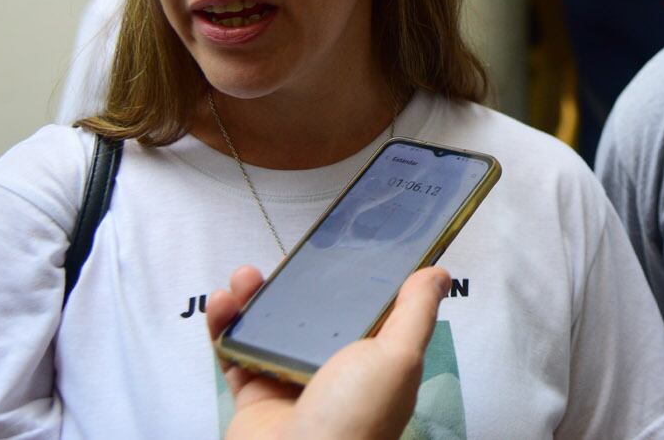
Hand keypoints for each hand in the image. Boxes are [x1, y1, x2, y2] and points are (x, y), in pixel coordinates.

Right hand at [207, 264, 450, 439]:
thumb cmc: (357, 418)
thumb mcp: (399, 357)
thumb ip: (415, 312)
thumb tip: (440, 273)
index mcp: (375, 361)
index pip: (366, 309)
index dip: (353, 277)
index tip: (339, 245)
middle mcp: (334, 371)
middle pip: (312, 314)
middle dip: (297, 283)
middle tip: (285, 260)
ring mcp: (291, 382)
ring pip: (269, 328)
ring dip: (254, 298)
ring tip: (246, 276)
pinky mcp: (253, 396)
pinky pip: (234, 353)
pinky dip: (224, 326)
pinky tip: (223, 302)